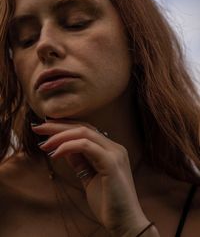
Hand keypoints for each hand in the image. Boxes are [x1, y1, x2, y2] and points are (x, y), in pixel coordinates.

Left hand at [32, 120, 148, 235]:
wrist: (126, 223)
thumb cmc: (108, 203)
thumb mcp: (89, 178)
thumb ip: (80, 161)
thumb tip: (64, 148)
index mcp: (111, 149)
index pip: (86, 130)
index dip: (65, 127)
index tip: (45, 131)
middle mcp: (114, 147)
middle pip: (83, 127)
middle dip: (58, 126)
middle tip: (38, 128)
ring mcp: (114, 153)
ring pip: (84, 132)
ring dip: (60, 135)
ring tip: (44, 143)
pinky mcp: (111, 162)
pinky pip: (86, 146)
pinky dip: (68, 146)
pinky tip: (55, 153)